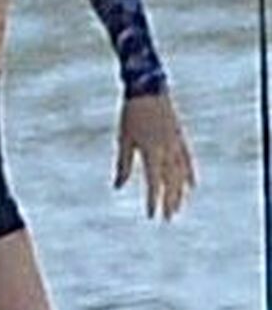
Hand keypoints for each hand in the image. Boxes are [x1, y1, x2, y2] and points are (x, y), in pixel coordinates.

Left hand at [115, 92, 195, 218]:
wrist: (149, 90)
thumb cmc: (131, 114)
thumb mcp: (123, 140)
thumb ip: (122, 165)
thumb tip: (118, 187)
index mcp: (152, 151)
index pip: (153, 182)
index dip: (153, 200)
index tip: (151, 215)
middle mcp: (168, 150)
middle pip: (171, 182)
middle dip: (169, 201)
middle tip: (168, 219)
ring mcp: (177, 144)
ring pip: (182, 174)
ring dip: (181, 193)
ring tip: (178, 208)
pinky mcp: (181, 138)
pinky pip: (188, 162)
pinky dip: (190, 175)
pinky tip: (192, 186)